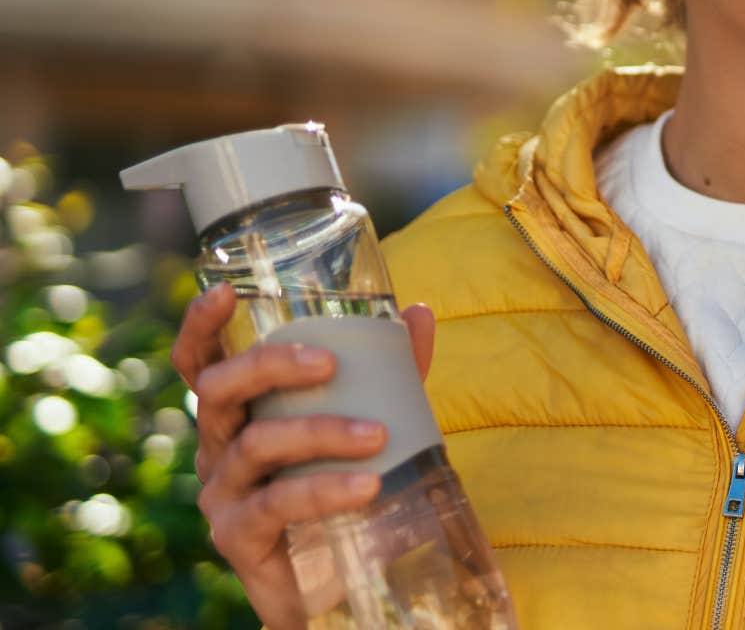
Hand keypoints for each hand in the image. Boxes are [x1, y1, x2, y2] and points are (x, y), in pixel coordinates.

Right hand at [171, 284, 435, 628]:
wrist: (342, 576)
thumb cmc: (345, 483)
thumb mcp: (368, 419)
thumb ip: (390, 371)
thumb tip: (419, 313)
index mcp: (240, 413)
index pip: (202, 363)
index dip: (200, 327)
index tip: (224, 293)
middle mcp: (218, 449)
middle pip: (218, 392)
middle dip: (268, 367)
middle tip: (327, 364)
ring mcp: (223, 495)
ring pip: (253, 446)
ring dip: (317, 432)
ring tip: (376, 435)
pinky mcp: (238, 538)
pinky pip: (274, 504)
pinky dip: (322, 489)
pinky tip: (367, 485)